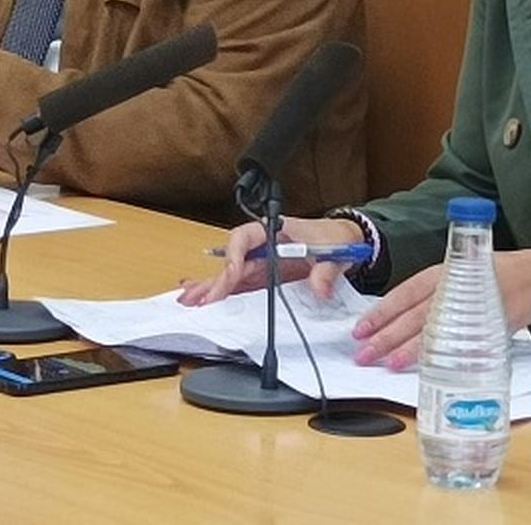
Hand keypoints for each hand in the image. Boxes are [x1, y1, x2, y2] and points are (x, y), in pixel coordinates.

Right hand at [176, 216, 363, 305]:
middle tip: (201, 300)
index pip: (245, 236)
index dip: (234, 254)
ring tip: (189, 301)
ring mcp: (262, 262)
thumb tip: (319, 287)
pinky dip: (223, 293)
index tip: (232, 273)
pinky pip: (240, 285)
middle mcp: (263, 245)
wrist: (342, 242)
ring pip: (231, 274)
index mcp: (275, 230)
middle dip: (216, 280)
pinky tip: (204, 299)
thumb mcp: (334, 252)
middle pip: (233, 260)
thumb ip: (326, 270)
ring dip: (211, 287)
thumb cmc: (334, 239)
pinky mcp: (265, 277)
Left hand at [352, 248, 530, 370]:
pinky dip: (443, 359)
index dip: (381, 312)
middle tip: (364, 354)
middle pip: (414, 316)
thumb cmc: (492, 275)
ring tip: (388, 363)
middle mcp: (454, 290)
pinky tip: (427, 370)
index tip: (359, 330)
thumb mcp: (459, 273)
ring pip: (434, 332)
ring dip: (409, 350)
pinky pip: (460, 347)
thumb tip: (396, 322)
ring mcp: (471, 310)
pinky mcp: (488, 329)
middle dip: (386, 337)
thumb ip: (432, 295)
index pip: (405, 294)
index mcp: (443, 273)